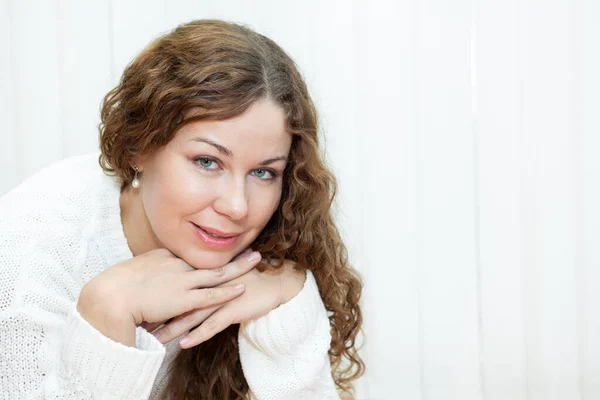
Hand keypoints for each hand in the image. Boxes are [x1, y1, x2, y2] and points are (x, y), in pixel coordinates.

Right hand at [77, 248, 261, 345]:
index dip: (208, 250)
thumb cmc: (112, 290)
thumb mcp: (130, 275)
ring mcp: (182, 280)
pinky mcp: (184, 299)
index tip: (222, 246)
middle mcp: (176, 264)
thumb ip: (144, 276)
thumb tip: (147, 282)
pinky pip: (212, 294)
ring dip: (239, 266)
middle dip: (232, 252)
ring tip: (257, 259)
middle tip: (251, 244)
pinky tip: (243, 287)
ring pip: (217, 273)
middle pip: (209, 257)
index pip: (190, 253)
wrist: (109, 297)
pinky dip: (229, 291)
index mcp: (163, 257)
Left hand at [148, 257, 306, 348]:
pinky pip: (212, 325)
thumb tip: (187, 286)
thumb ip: (205, 280)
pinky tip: (184, 344)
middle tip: (140, 324)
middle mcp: (210, 286)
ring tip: (154, 339)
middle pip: (178, 302)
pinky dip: (197, 334)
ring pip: (191, 316)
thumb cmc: (249, 279)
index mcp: (205, 276)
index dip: (159, 297)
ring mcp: (221, 298)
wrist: (275, 281)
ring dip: (172, 328)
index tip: (141, 305)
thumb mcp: (222, 276)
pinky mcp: (233, 310)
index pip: (177, 287)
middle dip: (158, 314)